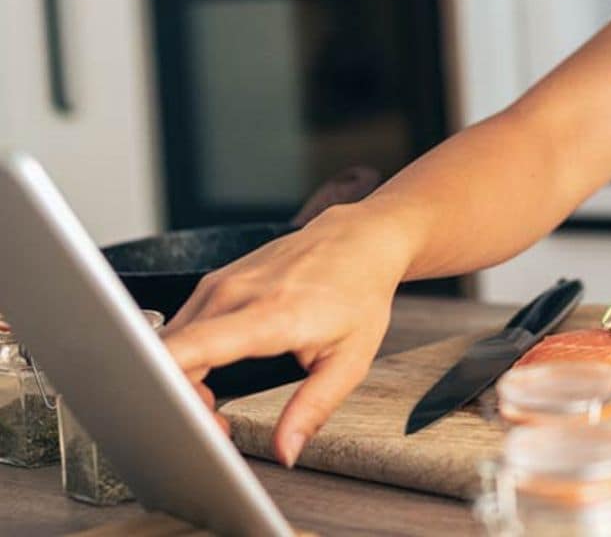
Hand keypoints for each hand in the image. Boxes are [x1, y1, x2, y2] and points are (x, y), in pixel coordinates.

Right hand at [162, 202, 412, 467]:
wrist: (361, 239)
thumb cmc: (359, 293)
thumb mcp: (350, 360)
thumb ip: (312, 409)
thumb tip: (285, 452)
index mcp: (270, 314)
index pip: (190, 349)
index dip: (174, 394)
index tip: (198, 424)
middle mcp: (237, 292)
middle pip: (168, 354)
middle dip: (178, 399)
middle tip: (217, 424)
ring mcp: (222, 281)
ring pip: (169, 341)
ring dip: (180, 379)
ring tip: (218, 401)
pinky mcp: (217, 280)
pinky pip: (182, 324)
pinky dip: (186, 355)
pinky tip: (215, 370)